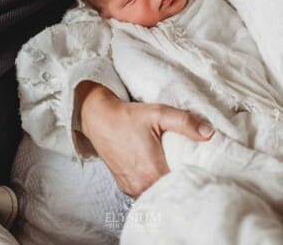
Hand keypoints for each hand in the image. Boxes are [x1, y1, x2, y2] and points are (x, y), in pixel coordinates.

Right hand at [76, 82, 213, 197]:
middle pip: (170, 192)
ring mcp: (131, 187)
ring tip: (175, 172)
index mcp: (153, 171)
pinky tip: (158, 173)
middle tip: (192, 171)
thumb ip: (185, 122)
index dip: (194, 180)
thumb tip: (209, 133)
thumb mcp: (158, 114)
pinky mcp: (124, 186)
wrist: (99, 118)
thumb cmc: (128, 116)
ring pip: (156, 194)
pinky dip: (152, 185)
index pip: (182, 186)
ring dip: (165, 186)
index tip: (204, 173)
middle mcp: (141, 185)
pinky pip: (144, 192)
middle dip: (181, 184)